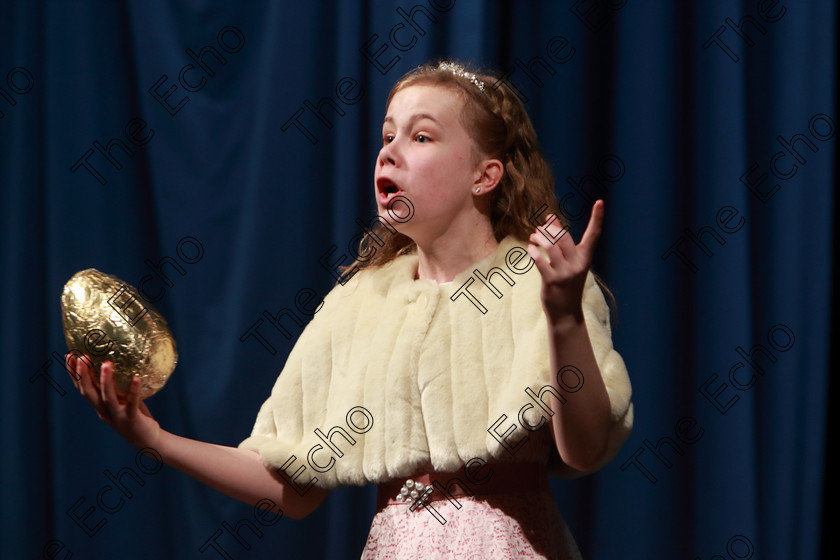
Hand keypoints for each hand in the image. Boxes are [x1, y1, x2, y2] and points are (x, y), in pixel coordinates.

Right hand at [66, 354, 160, 448]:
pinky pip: (132, 403)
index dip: (74, 373)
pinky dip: (133, 391)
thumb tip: (119, 358)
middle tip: (82, 356)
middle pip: (88, 393)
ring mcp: (117, 416)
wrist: (148, 441)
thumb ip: (118, 385)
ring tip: (106, 363)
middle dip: (83, 375)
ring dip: (105, 381)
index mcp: (99, 406)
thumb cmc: (136, 415)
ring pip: (107, 398)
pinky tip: (136, 378)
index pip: (82, 388)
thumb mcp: (123, 399)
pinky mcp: (132, 419)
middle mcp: (104, 411)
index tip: (70, 355)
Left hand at [527, 200, 603, 322]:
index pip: (593, 235)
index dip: (597, 218)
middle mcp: (577, 264)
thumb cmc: (567, 285)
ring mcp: (565, 273)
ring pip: (551, 248)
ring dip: (540, 238)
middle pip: (564, 237)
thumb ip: (563, 247)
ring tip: (534, 236)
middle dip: (552, 227)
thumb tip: (550, 224)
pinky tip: (530, 249)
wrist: (566, 313)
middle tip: (543, 224)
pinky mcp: (552, 282)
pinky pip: (540, 262)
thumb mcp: (571, 265)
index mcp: (585, 258)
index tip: (600, 202)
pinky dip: (533, 253)